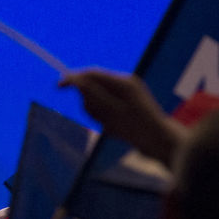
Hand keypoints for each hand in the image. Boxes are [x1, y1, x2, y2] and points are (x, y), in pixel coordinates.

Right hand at [58, 69, 185, 163]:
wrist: (160, 144)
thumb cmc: (137, 128)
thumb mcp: (112, 111)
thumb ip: (93, 94)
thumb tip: (76, 80)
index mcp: (123, 82)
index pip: (92, 73)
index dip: (74, 78)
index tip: (58, 86)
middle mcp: (125, 85)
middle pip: (93, 87)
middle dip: (90, 103)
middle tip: (100, 118)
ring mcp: (126, 97)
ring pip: (98, 100)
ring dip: (97, 113)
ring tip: (110, 126)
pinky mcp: (126, 108)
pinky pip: (105, 109)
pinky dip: (104, 119)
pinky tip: (115, 130)